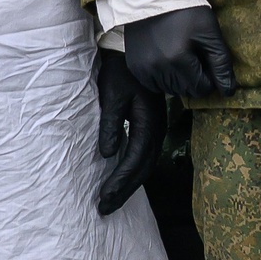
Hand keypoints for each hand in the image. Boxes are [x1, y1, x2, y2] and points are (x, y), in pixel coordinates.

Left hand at [95, 49, 165, 215]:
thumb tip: (108, 154)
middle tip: (104, 209)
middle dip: (124, 191)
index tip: (103, 198)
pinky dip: (132, 171)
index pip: (135, 160)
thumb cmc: (120, 71)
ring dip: (129, 184)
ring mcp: (156, 128)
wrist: (131, 50)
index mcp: (148, 122)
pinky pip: (144, 155)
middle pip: (143, 168)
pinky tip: (121, 179)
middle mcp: (156, 129)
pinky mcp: (150, 125)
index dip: (120, 182)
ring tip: (110, 201)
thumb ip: (111, 124)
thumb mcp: (112, 94)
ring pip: (145, 164)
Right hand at [124, 5, 236, 98]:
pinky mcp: (135, 67)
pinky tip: (166, 59)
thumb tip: (228, 92)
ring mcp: (144, 68)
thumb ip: (221, 64)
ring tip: (179, 55)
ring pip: (170, 90)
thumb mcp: (210, 33)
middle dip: (194, 79)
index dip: (209, 77)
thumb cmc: (188, 12)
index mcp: (178, 59)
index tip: (206, 60)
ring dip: (179, 79)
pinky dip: (163, 77)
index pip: (201, 88)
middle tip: (193, 56)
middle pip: (186, 91)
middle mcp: (158, 67)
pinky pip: (154, 85)